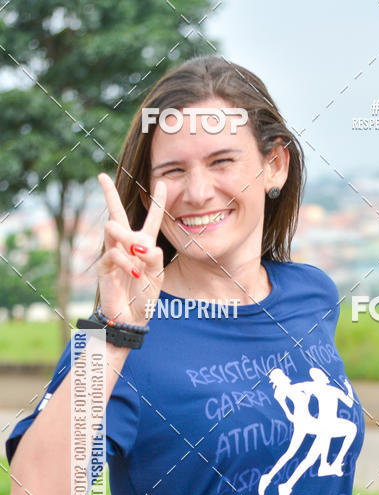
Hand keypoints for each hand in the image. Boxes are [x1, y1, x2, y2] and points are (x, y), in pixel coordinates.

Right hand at [97, 173, 166, 326]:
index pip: (152, 220)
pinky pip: (114, 253)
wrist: (132, 317)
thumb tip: (142, 245)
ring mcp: (114, 253)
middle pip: (117, 214)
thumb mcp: (158, 276)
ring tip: (137, 253)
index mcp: (145, 246)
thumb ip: (155, 259)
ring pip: (113, 228)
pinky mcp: (105, 265)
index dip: (157, 202)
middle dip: (109, 194)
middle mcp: (127, 245)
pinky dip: (127, 263)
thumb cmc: (145, 296)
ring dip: (127, 237)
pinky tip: (135, 275)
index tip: (162, 182)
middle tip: (101, 176)